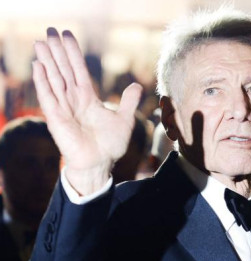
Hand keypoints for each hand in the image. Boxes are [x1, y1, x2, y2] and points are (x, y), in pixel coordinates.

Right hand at [32, 28, 141, 195]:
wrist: (100, 164)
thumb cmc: (109, 145)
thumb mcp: (124, 119)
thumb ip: (128, 102)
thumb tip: (136, 85)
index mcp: (87, 98)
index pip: (78, 70)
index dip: (73, 53)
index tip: (67, 36)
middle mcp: (73, 100)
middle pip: (64, 70)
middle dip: (57, 51)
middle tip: (50, 30)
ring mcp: (63, 108)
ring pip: (54, 79)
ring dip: (47, 60)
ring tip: (41, 42)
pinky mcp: (56, 119)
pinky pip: (48, 97)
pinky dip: (43, 82)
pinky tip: (38, 66)